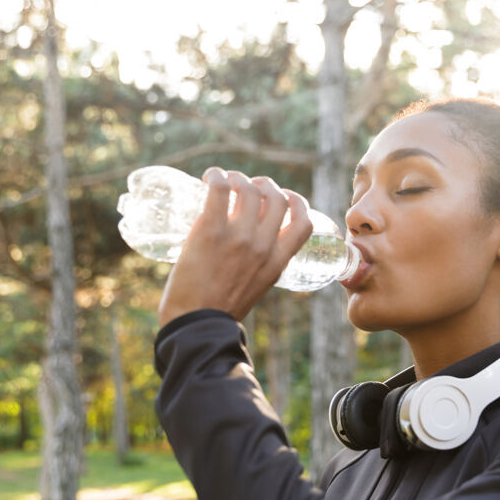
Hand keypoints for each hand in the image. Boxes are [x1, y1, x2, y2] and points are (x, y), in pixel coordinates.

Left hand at [157, 168, 313, 326]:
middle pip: (277, 198)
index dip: (297, 202)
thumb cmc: (219, 310)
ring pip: (250, 188)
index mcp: (278, 262)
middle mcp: (264, 246)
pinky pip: (220, 188)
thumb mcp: (255, 287)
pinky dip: (216, 176)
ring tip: (224, 180)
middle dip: (265, 184)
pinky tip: (209, 177)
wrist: (196, 324)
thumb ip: (259, 265)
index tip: (285, 196)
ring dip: (238, 177)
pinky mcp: (211, 230)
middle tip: (247, 185)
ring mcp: (239, 237)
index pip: (303, 223)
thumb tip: (247, 245)